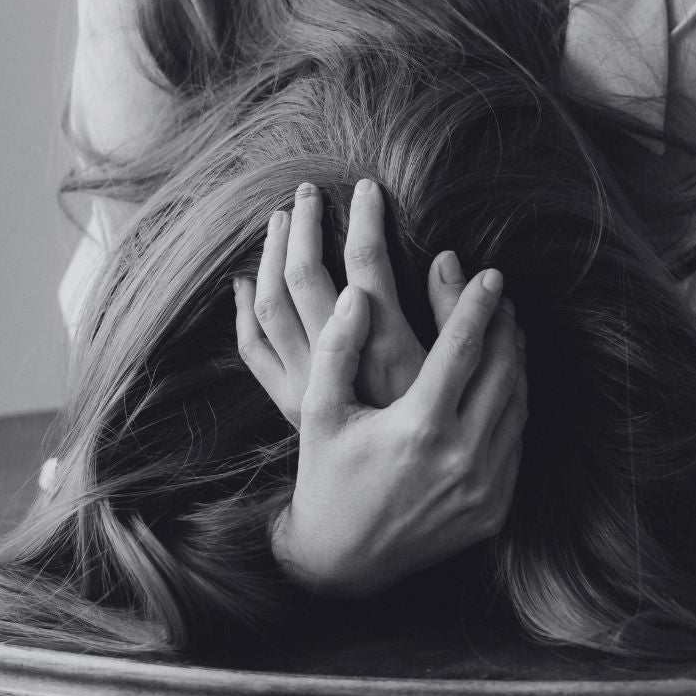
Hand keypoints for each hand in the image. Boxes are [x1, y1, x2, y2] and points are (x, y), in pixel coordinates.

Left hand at [232, 178, 471, 423]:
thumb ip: (450, 314)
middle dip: (305, 225)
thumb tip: (447, 255)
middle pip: (306, 274)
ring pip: (272, 303)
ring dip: (272, 254)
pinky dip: (244, 308)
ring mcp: (302, 380)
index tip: (367, 186)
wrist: (383, 508)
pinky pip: (252, 346)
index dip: (364, 218)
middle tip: (309, 192)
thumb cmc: (430, 431)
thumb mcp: (451, 374)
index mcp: (384, 348)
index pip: (366, 263)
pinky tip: (245, 279)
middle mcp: (336, 361)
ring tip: (281, 219)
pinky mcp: (285, 400)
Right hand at [268, 274, 528, 598]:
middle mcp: (460, 457)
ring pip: (516, 405)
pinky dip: (513, 406)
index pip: (463, 348)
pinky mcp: (494, 509)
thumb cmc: (326, 475)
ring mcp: (483, 487)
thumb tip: (359, 294)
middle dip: (505, 327)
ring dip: (515, 363)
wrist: (342, 559)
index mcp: (419, 427)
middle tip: (501, 297)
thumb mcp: (321, 410)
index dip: (477, 305)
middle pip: (502, 371)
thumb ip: (338, 348)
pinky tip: (501, 384)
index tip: (491, 274)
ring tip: (506, 331)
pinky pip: (515, 443)